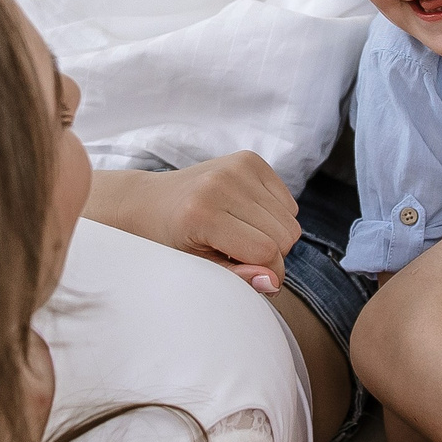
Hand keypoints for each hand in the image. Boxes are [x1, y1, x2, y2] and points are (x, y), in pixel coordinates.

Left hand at [87, 155, 301, 291]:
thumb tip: (272, 282)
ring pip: (291, 219)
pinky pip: (289, 201)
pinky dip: (276, 216)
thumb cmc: (170, 239)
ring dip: (275, 235)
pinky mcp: (249, 159)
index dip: (270, 274)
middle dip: (273, 255)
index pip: (265, 251)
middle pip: (284, 235)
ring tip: (243, 235)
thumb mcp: (195, 267)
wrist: (149, 201)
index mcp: (203, 214)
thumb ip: (235, 277)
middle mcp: (221, 184)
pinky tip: (248, 216)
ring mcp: (237, 167)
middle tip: (244, 255)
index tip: (260, 281)